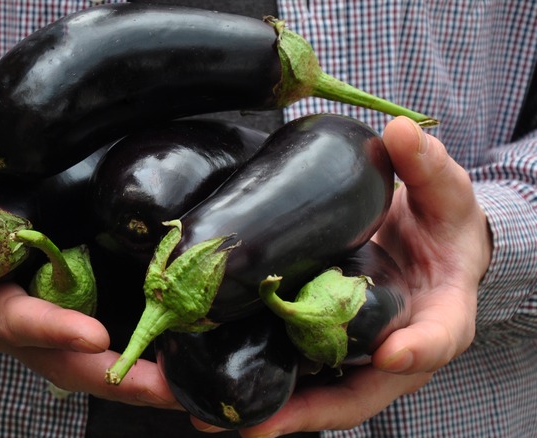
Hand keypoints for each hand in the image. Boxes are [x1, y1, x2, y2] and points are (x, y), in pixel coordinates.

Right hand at [0, 95, 177, 408]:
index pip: (13, 319)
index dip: (51, 328)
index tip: (94, 335)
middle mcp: (10, 320)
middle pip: (59, 361)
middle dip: (110, 375)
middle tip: (164, 386)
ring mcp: (43, 325)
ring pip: (86, 366)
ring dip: (135, 380)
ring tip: (186, 386)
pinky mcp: (68, 315)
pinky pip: (102, 350)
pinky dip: (140, 359)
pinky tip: (183, 364)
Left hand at [205, 116, 491, 435]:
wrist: (419, 238)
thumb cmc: (440, 224)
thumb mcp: (446, 195)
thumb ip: (429, 168)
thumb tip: (402, 132)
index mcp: (438, 316)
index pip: (437, 337)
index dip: (418, 348)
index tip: (396, 352)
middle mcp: (391, 347)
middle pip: (355, 393)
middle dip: (306, 412)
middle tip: (256, 426)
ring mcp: (349, 349)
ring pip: (313, 391)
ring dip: (264, 411)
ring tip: (207, 415)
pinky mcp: (316, 339)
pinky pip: (286, 365)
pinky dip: (250, 376)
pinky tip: (203, 376)